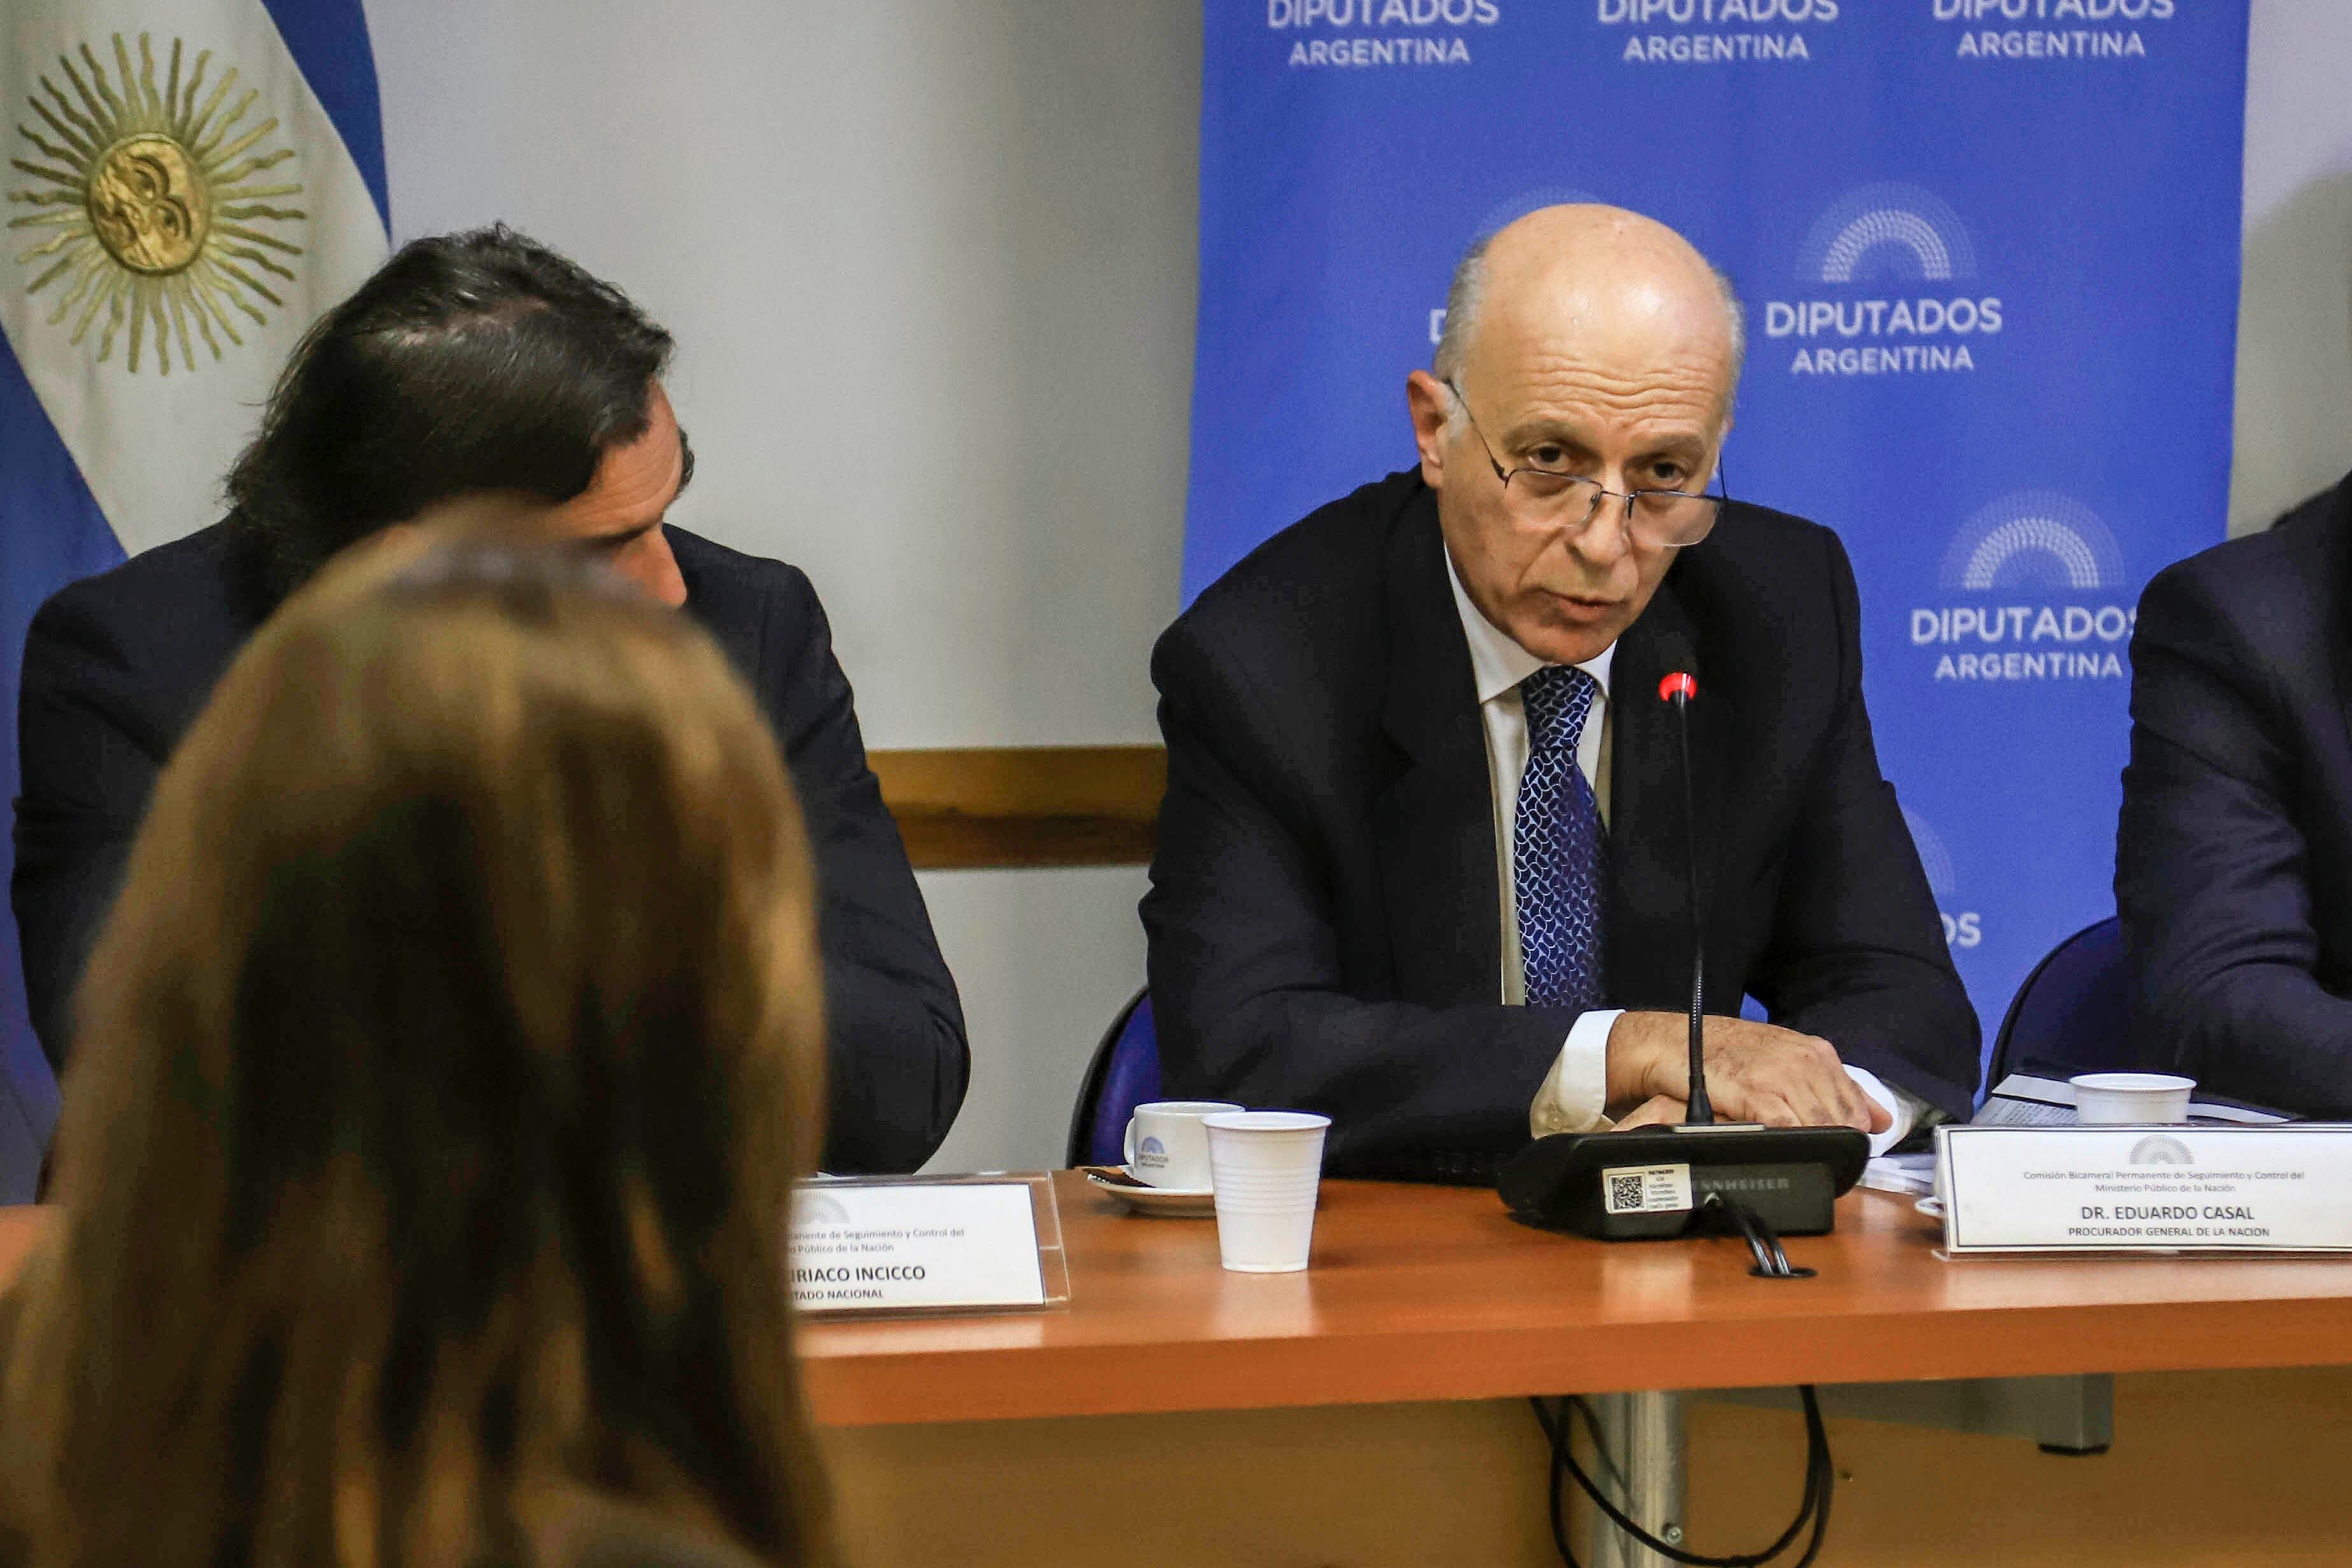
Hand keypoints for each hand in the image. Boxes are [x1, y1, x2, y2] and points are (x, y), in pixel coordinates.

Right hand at [1604, 1013, 1889, 1133]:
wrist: (1678, 1041)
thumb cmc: (1732, 1053)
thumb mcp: (1790, 1059)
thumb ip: (1838, 1088)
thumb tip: (1883, 1120)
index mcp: (1818, 1053)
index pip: (1857, 1108)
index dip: (1853, 1135)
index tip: (1841, 1152)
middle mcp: (1804, 1061)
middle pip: (1841, 1121)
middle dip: (1836, 1145)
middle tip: (1821, 1161)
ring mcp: (1778, 1074)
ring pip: (1817, 1125)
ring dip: (1813, 1146)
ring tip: (1801, 1159)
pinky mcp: (1752, 1090)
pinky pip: (1784, 1125)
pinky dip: (1788, 1141)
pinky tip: (1781, 1148)